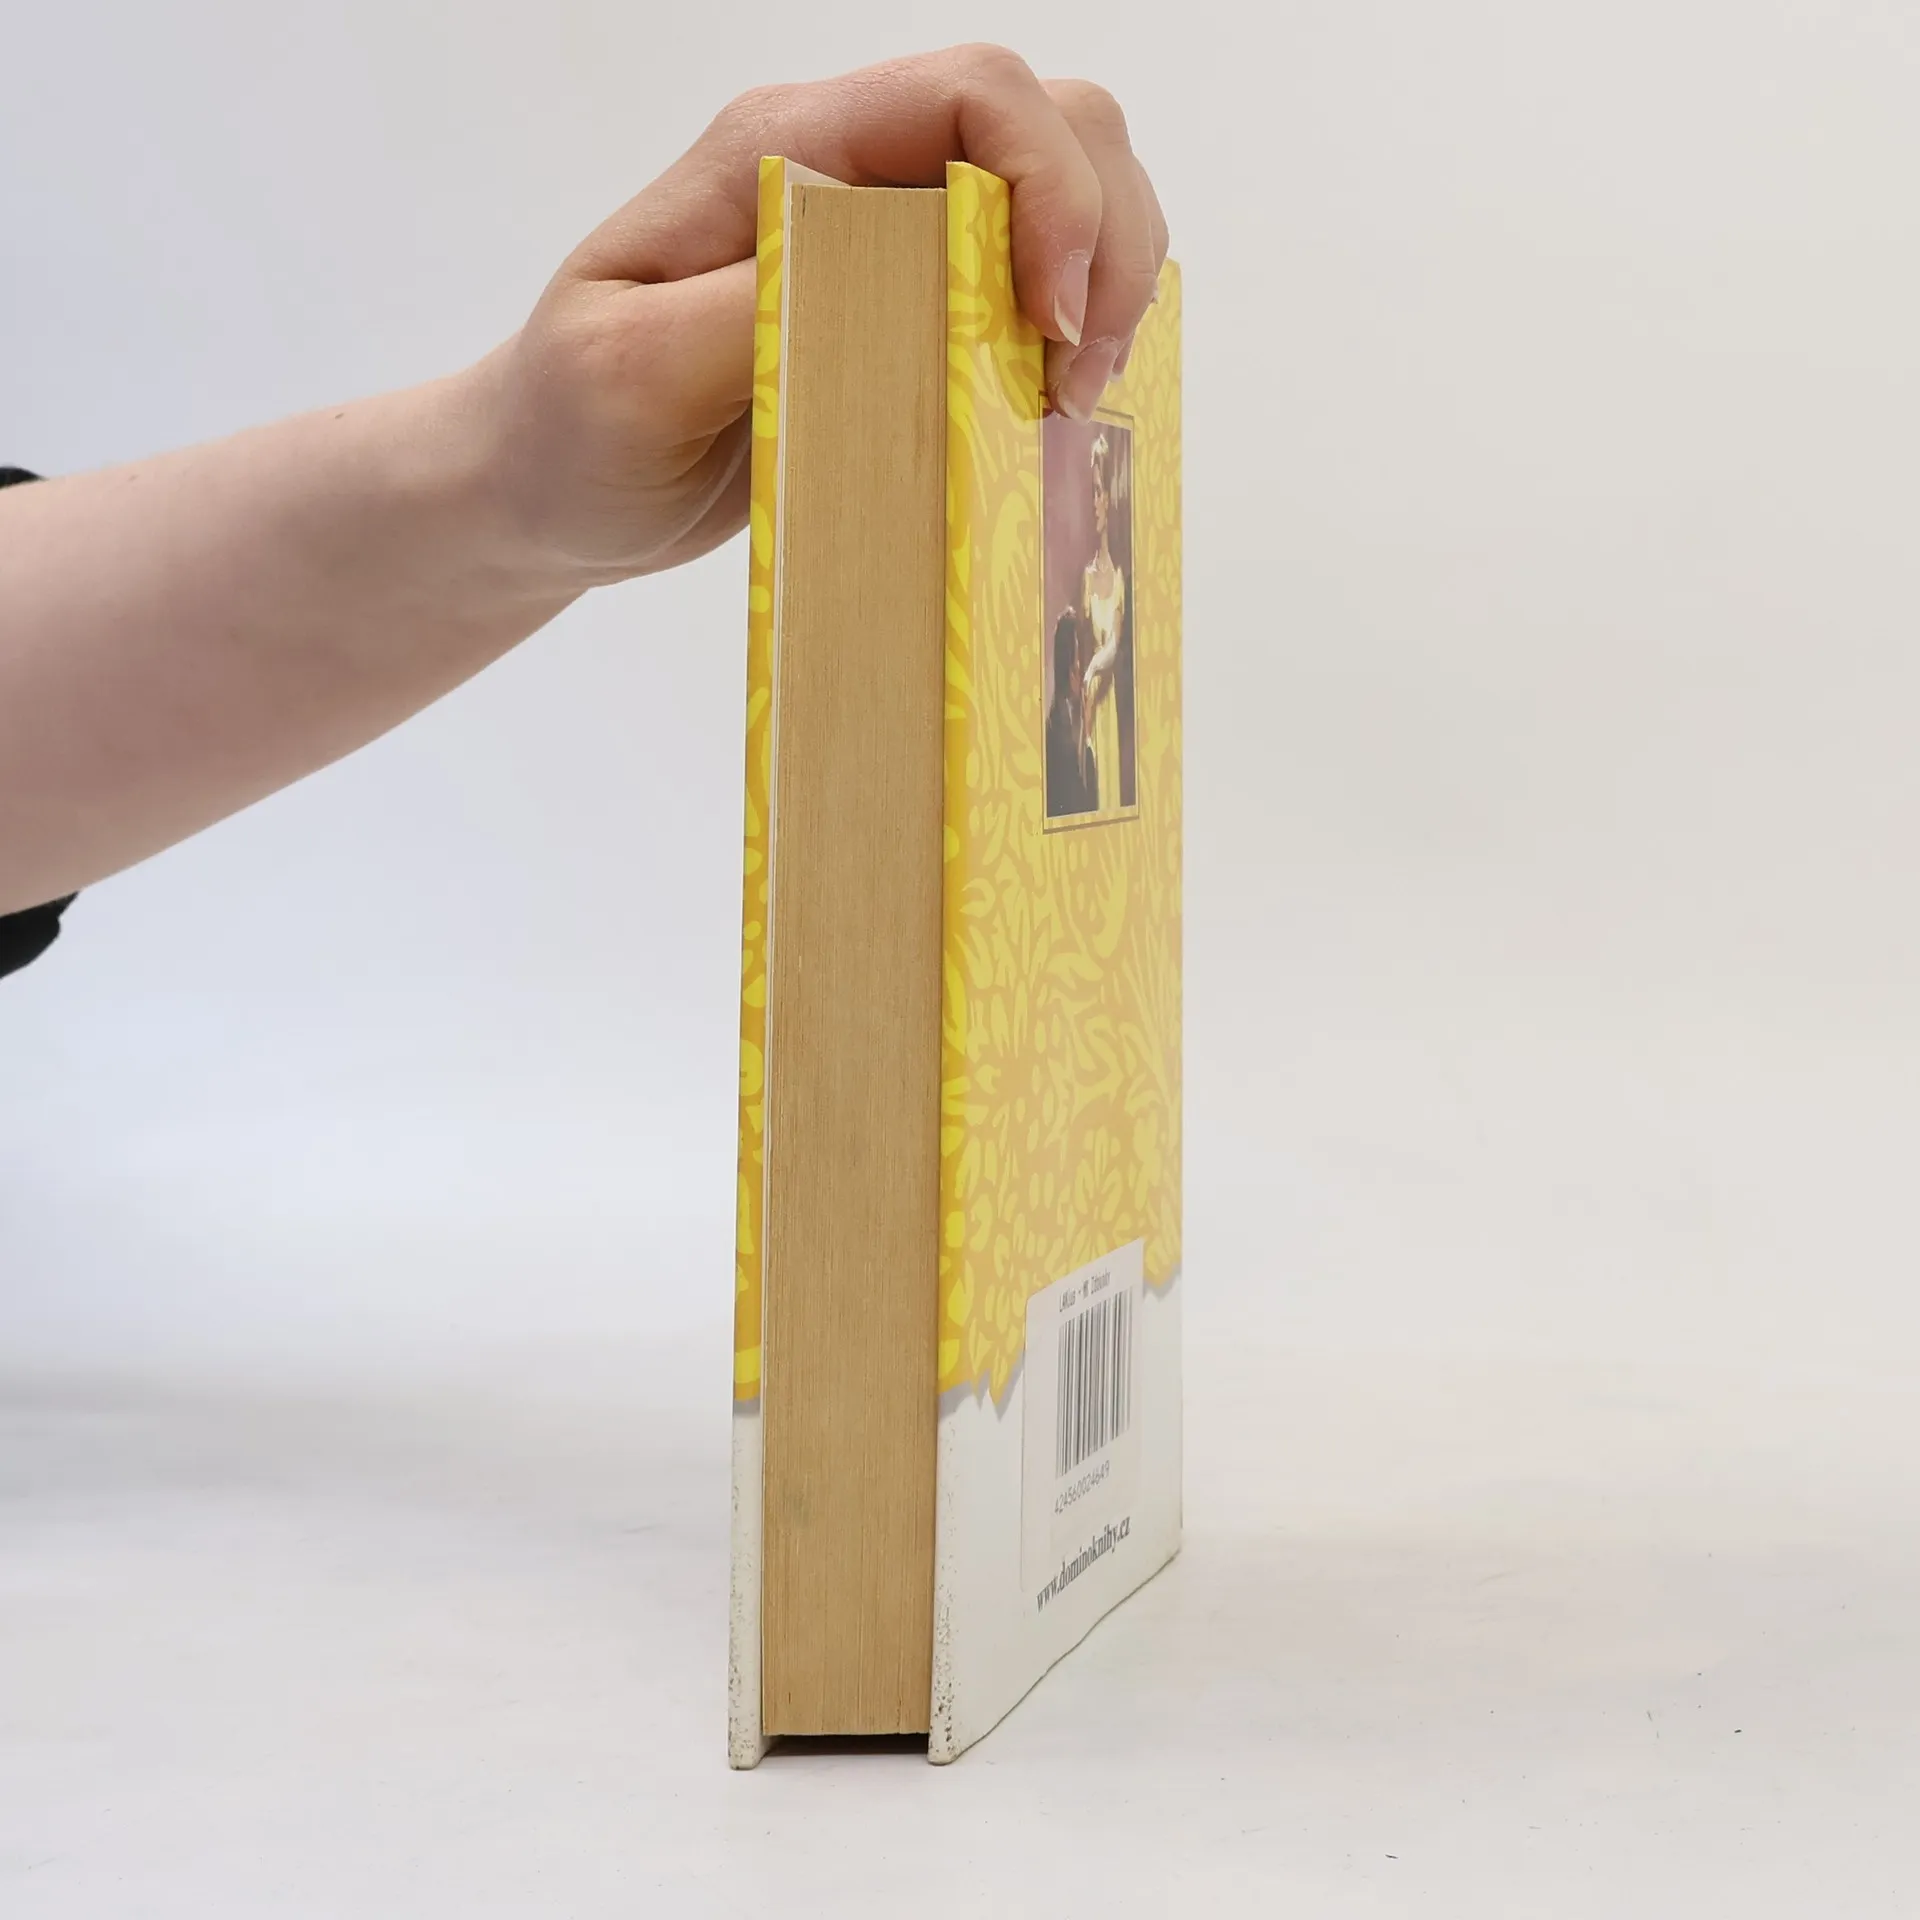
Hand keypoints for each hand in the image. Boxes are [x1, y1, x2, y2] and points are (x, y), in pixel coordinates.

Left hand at [475, 45, 1169, 590]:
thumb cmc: (568, 428)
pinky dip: (1075, 337)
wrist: (547, 488)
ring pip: (1066, 198)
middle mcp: (854, 174)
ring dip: (1106, 290)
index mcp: (785, 152)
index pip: (974, 95)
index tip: (1054, 321)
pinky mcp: (912, 316)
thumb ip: (758, 313)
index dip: (1053, 187)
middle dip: (1106, 239)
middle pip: (1054, 124)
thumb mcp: (631, 372)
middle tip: (1074, 378)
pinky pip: (1033, 287)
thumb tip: (892, 288)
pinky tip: (1046, 410)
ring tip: (1066, 399)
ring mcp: (891, 242)